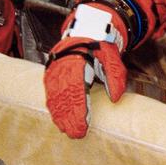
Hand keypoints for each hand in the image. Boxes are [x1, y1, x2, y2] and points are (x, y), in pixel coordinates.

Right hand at [44, 4, 127, 137]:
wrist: (86, 30)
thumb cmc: (101, 47)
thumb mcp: (113, 59)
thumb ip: (115, 78)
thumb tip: (115, 98)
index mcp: (80, 64)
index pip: (78, 92)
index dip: (80, 111)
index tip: (83, 126)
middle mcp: (64, 67)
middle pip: (65, 98)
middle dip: (69, 118)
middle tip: (74, 134)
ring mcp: (56, 69)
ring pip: (55, 96)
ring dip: (60, 115)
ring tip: (65, 130)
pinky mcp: (51, 71)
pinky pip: (50, 91)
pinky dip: (53, 106)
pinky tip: (56, 117)